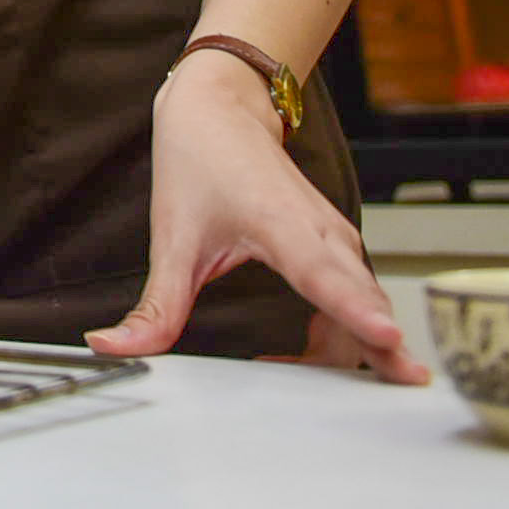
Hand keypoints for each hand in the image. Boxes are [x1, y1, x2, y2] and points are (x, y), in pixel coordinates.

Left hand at [83, 50, 429, 384]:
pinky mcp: (338, 246)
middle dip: (382, 355)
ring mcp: (337, 240)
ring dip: (366, 349)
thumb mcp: (171, 239)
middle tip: (392, 400)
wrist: (222, 108)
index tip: (389, 342)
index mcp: (284, 228)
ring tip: (351, 395)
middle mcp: (323, 235)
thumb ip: (156, 305)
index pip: (328, 279)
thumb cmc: (202, 161)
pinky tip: (322, 360)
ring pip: (368, 306)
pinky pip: (360, 298)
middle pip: (365, 308)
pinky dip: (353, 332)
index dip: (359, 314)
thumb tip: (116, 345)